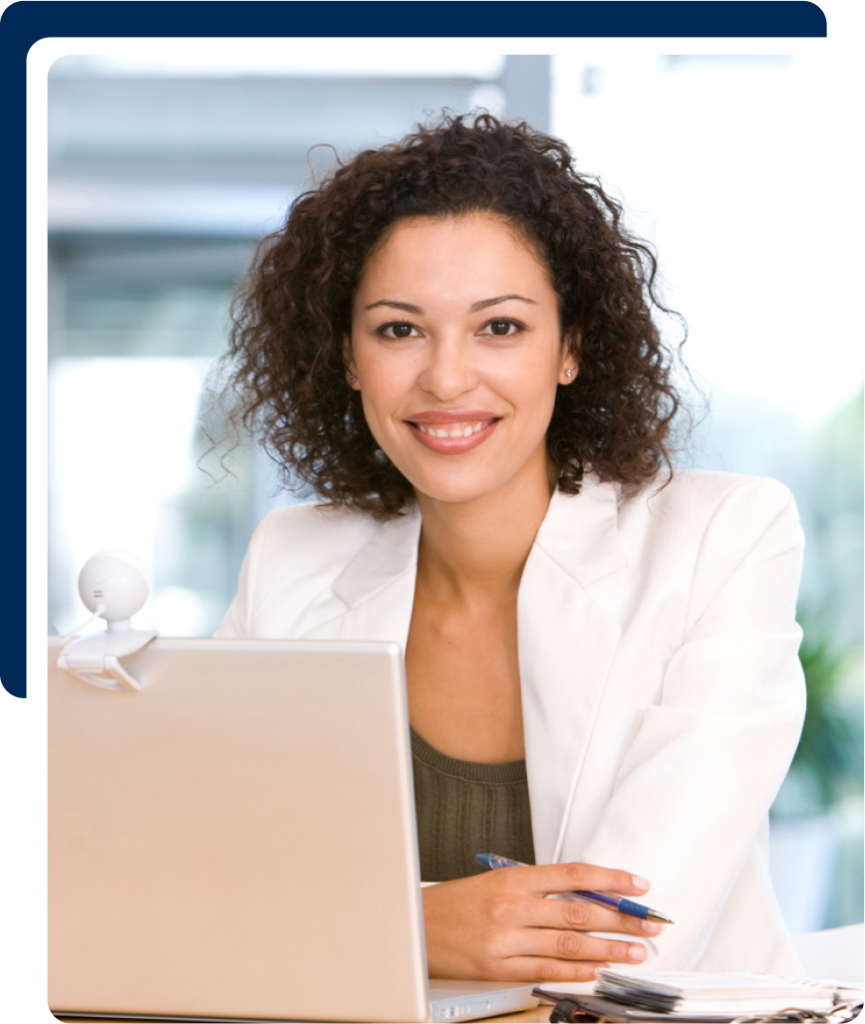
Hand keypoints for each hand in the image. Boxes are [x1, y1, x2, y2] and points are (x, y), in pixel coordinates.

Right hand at [422, 861, 662, 981]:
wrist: (414, 927)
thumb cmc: (455, 905)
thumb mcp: (494, 883)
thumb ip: (535, 889)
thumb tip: (583, 895)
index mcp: (512, 879)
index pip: (573, 874)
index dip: (610, 878)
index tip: (638, 885)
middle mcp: (512, 906)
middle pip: (578, 909)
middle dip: (621, 917)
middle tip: (650, 922)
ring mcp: (505, 938)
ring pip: (568, 941)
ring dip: (608, 947)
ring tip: (635, 951)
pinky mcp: (498, 967)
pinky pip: (545, 969)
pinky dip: (575, 969)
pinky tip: (597, 970)